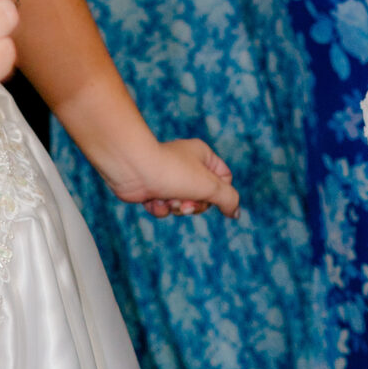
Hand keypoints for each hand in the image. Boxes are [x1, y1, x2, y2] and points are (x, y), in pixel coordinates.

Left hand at [103, 135, 238, 221]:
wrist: (132, 168)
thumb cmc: (172, 172)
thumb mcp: (210, 186)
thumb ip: (229, 199)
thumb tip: (235, 212)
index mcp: (203, 156)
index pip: (225, 180)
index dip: (220, 193)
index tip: (211, 196)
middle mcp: (186, 165)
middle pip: (204, 197)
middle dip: (194, 205)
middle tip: (185, 203)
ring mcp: (168, 177)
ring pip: (184, 205)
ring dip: (176, 207)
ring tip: (167, 199)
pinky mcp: (152, 189)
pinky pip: (165, 208)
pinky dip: (160, 208)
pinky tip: (152, 199)